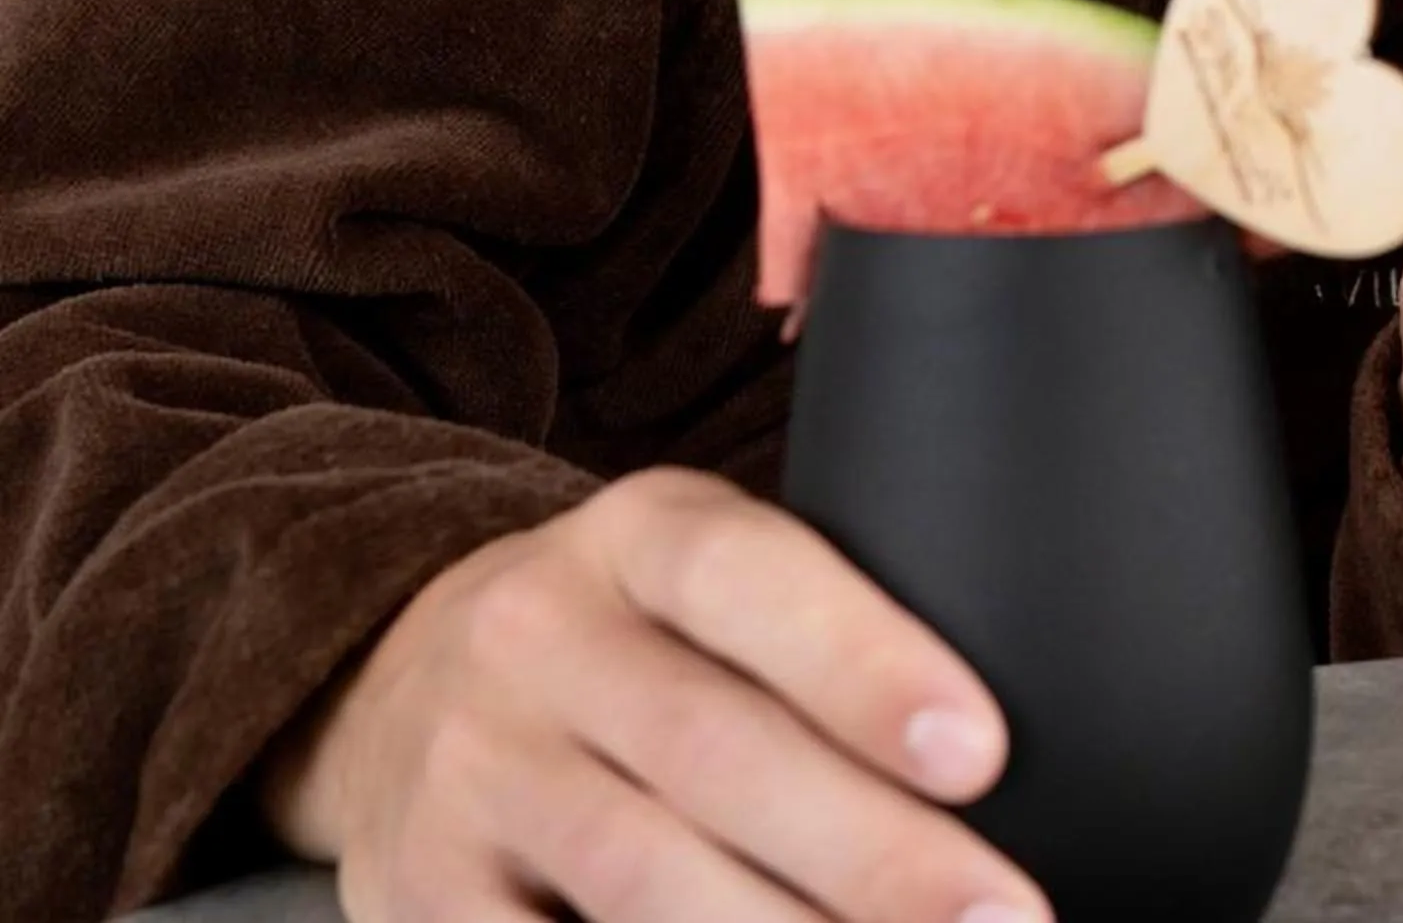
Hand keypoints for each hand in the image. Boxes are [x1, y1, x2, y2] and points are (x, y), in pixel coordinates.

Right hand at [261, 465, 1046, 920]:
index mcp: (638, 535)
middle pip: (716, 751)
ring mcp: (473, 774)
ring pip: (640, 875)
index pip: (751, 577)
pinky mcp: (419, 896)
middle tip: (1000, 914)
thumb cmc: (625, 637)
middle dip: (870, 850)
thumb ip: (813, 619)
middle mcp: (542, 639)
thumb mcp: (696, 572)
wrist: (384, 687)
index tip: (981, 751)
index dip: (864, 662)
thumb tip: (987, 736)